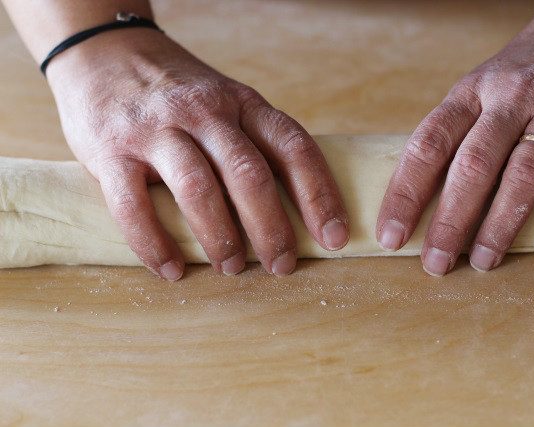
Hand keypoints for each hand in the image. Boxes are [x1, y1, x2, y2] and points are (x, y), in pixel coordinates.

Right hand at [46, 29, 348, 279]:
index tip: (335, 237)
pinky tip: (170, 269)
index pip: (294, 148)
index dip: (320, 196)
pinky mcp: (111, 149)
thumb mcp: (226, 101)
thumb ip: (254, 141)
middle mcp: (204, 111)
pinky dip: (154, 245)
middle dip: (272, 229)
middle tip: (281, 266)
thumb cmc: (178, 93)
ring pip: (199, 190)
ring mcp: (156, 128)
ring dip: (220, 239)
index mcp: (242, 103)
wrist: (104, 53)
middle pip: (250, 175)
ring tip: (232, 268)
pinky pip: (134, 206)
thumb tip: (297, 206)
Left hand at [377, 0, 533, 274]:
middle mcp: (513, 100)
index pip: (429, 145)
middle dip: (449, 221)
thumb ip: (455, 131)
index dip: (405, 194)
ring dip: (500, 226)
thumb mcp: (481, 85)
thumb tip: (418, 194)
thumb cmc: (526, 70)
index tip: (390, 236)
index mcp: (473, 91)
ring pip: (524, 176)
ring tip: (482, 262)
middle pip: (473, 165)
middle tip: (435, 264)